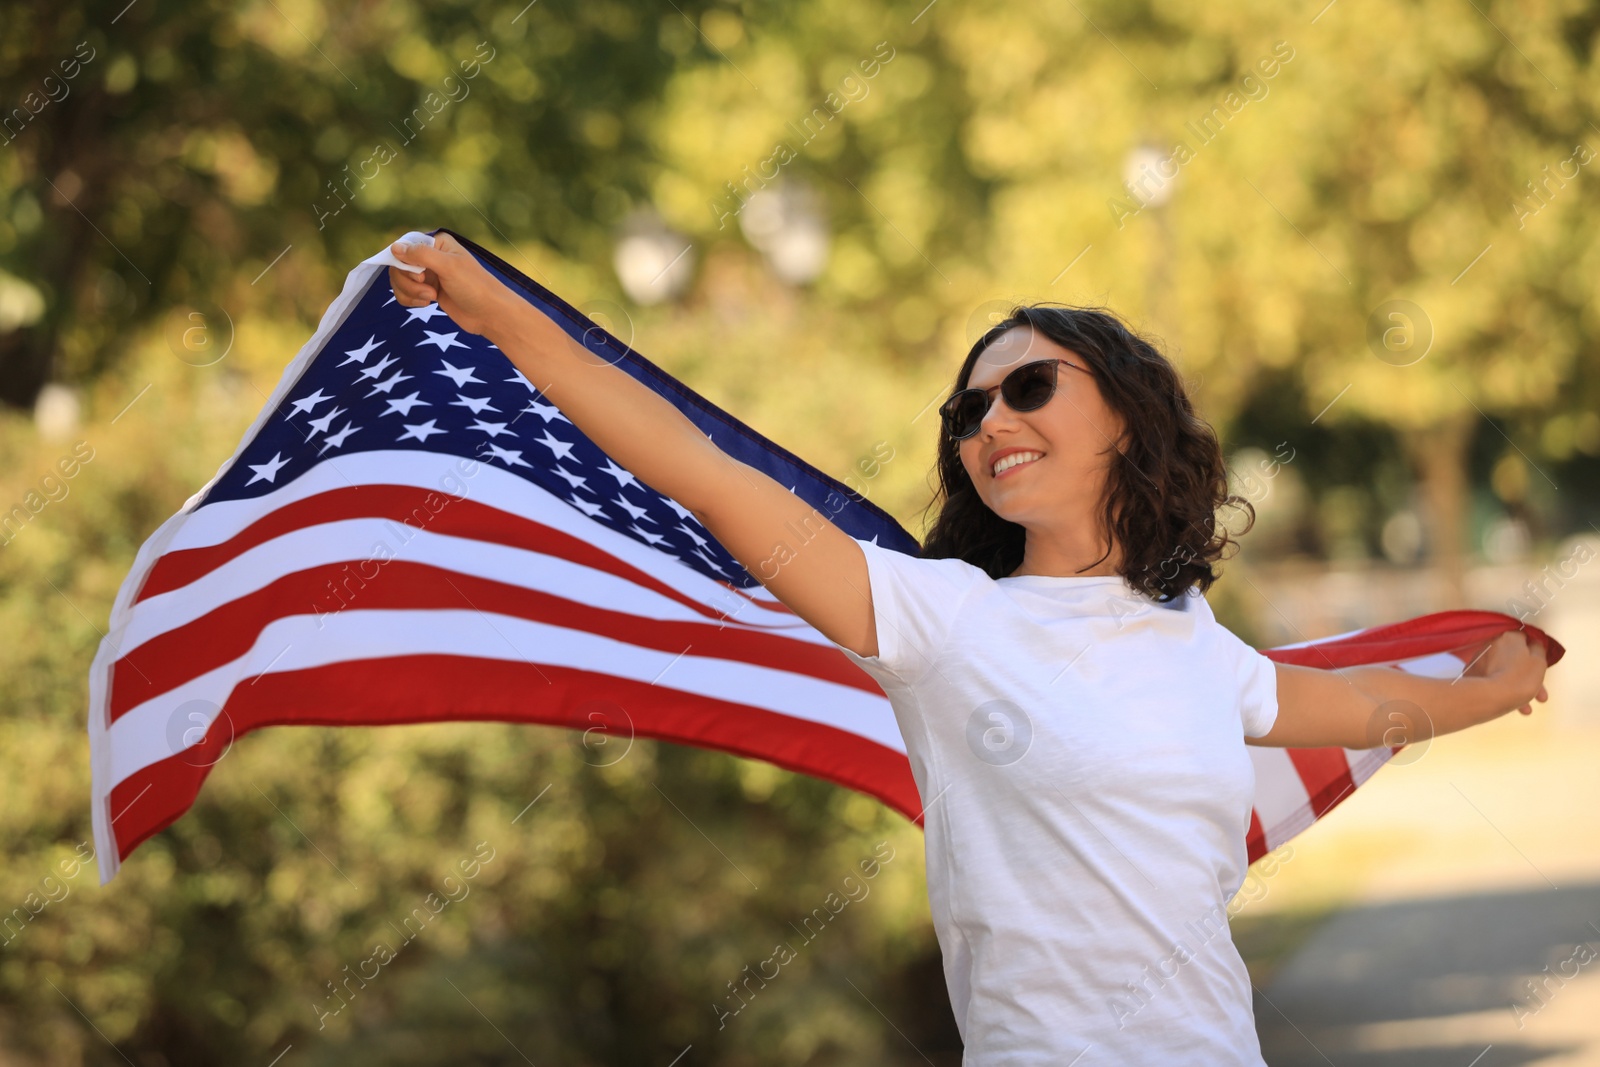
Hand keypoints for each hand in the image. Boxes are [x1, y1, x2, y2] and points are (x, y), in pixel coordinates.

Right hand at [388, 232, 513, 339]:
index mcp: (437, 243)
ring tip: (431, 298)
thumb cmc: (473, 286)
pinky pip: (406, 292)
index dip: (404, 263)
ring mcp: (429, 274)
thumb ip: (421, 255)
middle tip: (430, 292)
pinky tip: (427, 304)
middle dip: (408, 282)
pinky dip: (410, 299)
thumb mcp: (448, 266)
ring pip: (400, 280)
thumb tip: (394, 247)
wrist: (489, 314)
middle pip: (399, 265)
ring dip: (410, 292)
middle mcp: (431, 256)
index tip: (420, 276)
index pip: (404, 246)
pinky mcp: (428, 291)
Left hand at [1464, 630, 1549, 716]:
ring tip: (1525, 708)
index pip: (1525, 640)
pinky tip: (1511, 705)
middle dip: (1529, 678)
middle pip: (1515, 659)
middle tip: (1539, 696)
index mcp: (1509, 637)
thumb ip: (1538, 649)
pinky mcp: (1472, 672)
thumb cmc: (1520, 678)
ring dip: (1517, 688)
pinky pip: (1492, 678)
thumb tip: (1533, 643)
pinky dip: (1502, 689)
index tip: (1540, 668)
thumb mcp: (1539, 662)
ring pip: (1504, 671)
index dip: (1536, 654)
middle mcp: (1492, 643)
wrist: (1490, 696)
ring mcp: (1479, 658)